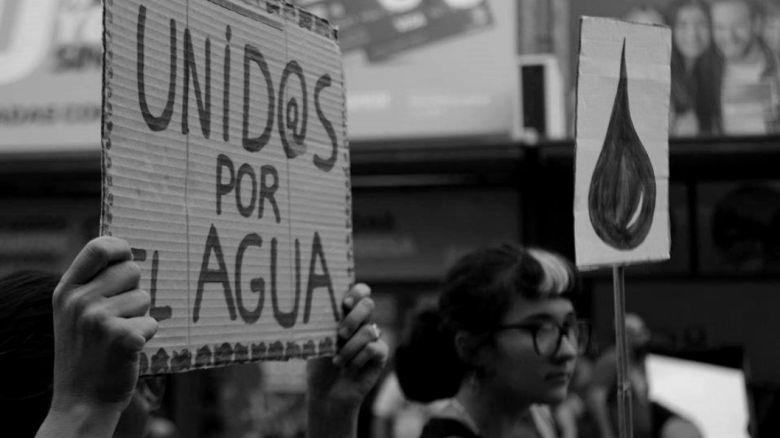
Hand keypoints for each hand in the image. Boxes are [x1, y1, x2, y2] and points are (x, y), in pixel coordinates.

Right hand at [50, 237, 157, 413]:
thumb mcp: (73, 312)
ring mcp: (99, 319)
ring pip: (145, 298)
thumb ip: (93, 283)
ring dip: (139, 317)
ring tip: (118, 336)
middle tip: (118, 317)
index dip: (120, 248)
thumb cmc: (86, 351)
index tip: (128, 258)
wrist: (81, 400)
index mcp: (67, 290)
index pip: (99, 247)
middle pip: (132, 271)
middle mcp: (80, 300)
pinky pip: (151, 322)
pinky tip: (127, 350)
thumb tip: (129, 255)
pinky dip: (146, 336)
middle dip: (133, 291)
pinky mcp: (122, 337)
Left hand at [306, 283, 387, 408]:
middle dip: (354, 318)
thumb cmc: (319, 365)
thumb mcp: (318, 341)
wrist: (326, 393)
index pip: (359, 292)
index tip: (345, 303)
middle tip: (340, 334)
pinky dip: (357, 359)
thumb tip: (323, 305)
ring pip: (369, 330)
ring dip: (350, 348)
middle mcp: (361, 322)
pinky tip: (348, 369)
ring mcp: (373, 337)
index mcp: (346, 314)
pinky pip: (373, 348)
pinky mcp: (380, 354)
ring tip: (337, 362)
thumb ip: (326, 323)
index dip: (357, 292)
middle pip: (368, 304)